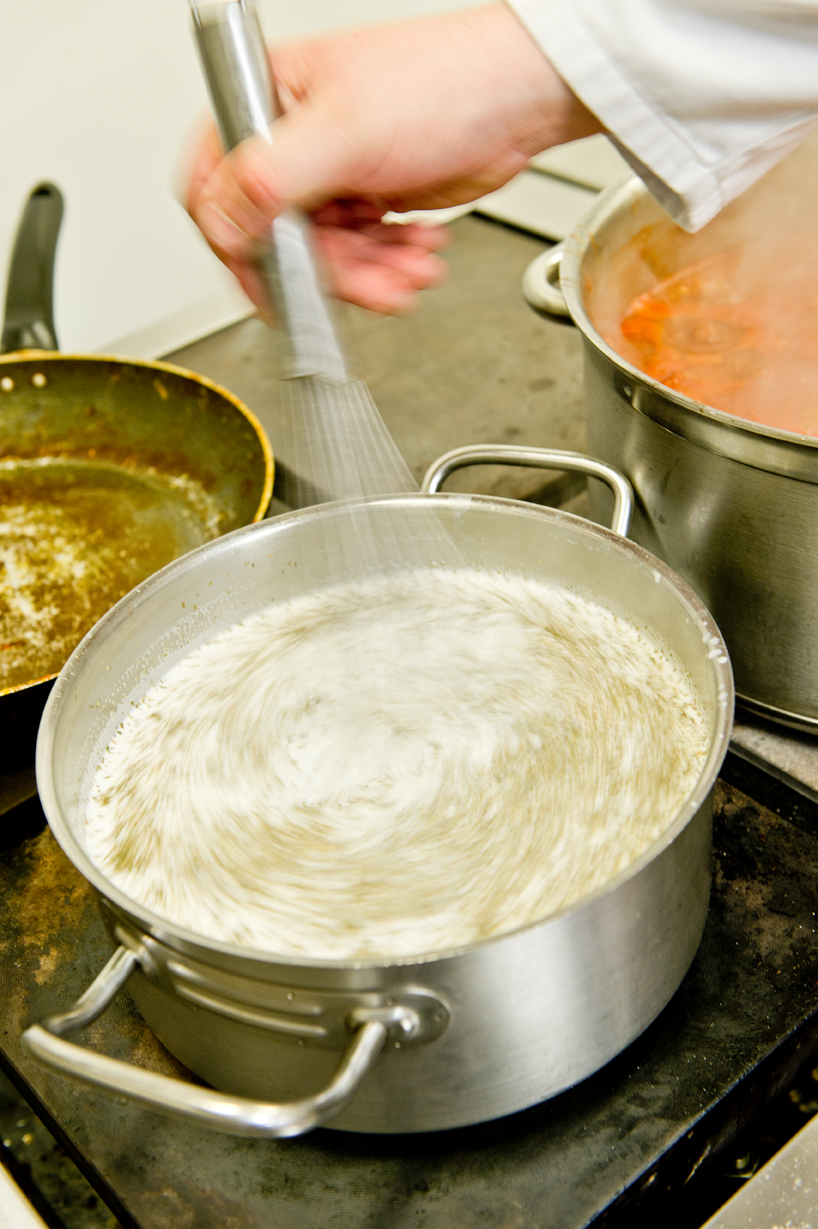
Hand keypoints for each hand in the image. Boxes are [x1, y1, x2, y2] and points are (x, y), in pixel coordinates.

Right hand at [185, 3, 600, 313]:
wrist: (517, 99)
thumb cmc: (442, 81)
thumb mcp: (344, 131)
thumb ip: (271, 180)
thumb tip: (222, 224)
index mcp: (266, 103)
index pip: (217, 190)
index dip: (240, 246)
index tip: (275, 285)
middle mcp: (292, 142)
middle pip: (277, 239)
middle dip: (329, 270)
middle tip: (368, 282)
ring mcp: (331, 175)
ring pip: (323, 257)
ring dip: (368, 275)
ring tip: (409, 267)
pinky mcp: (366, 200)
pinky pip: (359, 256)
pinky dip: (388, 267)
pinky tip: (418, 254)